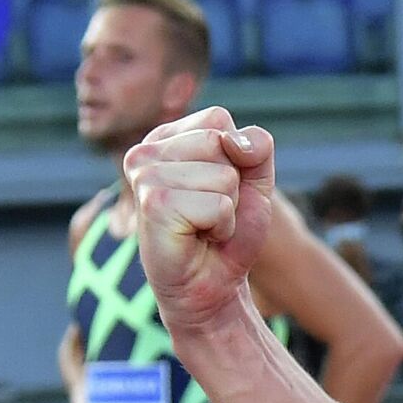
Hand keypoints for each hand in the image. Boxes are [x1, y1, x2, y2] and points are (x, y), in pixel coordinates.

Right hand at [122, 107, 276, 334]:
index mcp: (165, 138)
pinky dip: (222, 225)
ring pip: (224, 175)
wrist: (212, 283)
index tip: (219, 186)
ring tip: (203, 225)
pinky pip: (219, 204)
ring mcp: (145, 177)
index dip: (237, 157)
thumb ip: (256, 146)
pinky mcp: (154, 205)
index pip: (218, 119)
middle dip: (233, 183)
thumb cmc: (228, 231)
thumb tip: (233, 141)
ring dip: (227, 208)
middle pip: (220, 143)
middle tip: (211, 211)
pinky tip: (198, 237)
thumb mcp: (254, 179)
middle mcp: (146, 152)